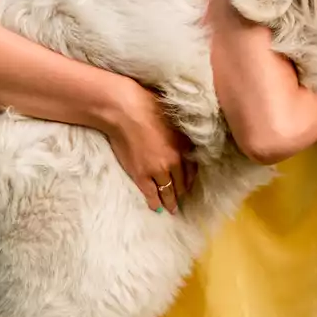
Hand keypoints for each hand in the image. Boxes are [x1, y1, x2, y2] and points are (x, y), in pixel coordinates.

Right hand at [98, 78, 198, 213]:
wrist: (125, 111)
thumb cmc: (148, 107)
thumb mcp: (173, 120)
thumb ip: (180, 135)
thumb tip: (185, 143)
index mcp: (183, 147)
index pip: (192, 171)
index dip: (190, 179)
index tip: (188, 184)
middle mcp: (174, 162)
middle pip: (182, 184)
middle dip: (182, 192)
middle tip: (181, 198)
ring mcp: (157, 171)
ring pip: (168, 192)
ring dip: (171, 202)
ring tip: (172, 209)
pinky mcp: (141, 175)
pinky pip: (151, 194)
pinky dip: (155, 203)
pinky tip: (157, 208)